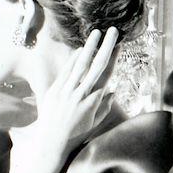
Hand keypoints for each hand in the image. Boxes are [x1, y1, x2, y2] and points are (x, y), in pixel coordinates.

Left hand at [15, 29, 119, 163]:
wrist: (52, 141)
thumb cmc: (76, 133)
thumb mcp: (94, 122)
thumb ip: (104, 106)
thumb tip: (113, 92)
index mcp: (94, 100)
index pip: (106, 74)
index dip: (114, 58)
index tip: (119, 45)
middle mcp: (81, 93)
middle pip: (96, 65)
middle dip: (105, 46)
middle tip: (113, 31)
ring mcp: (67, 90)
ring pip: (80, 64)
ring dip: (90, 47)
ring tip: (96, 33)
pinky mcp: (55, 90)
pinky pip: (66, 71)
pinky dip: (73, 59)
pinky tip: (80, 50)